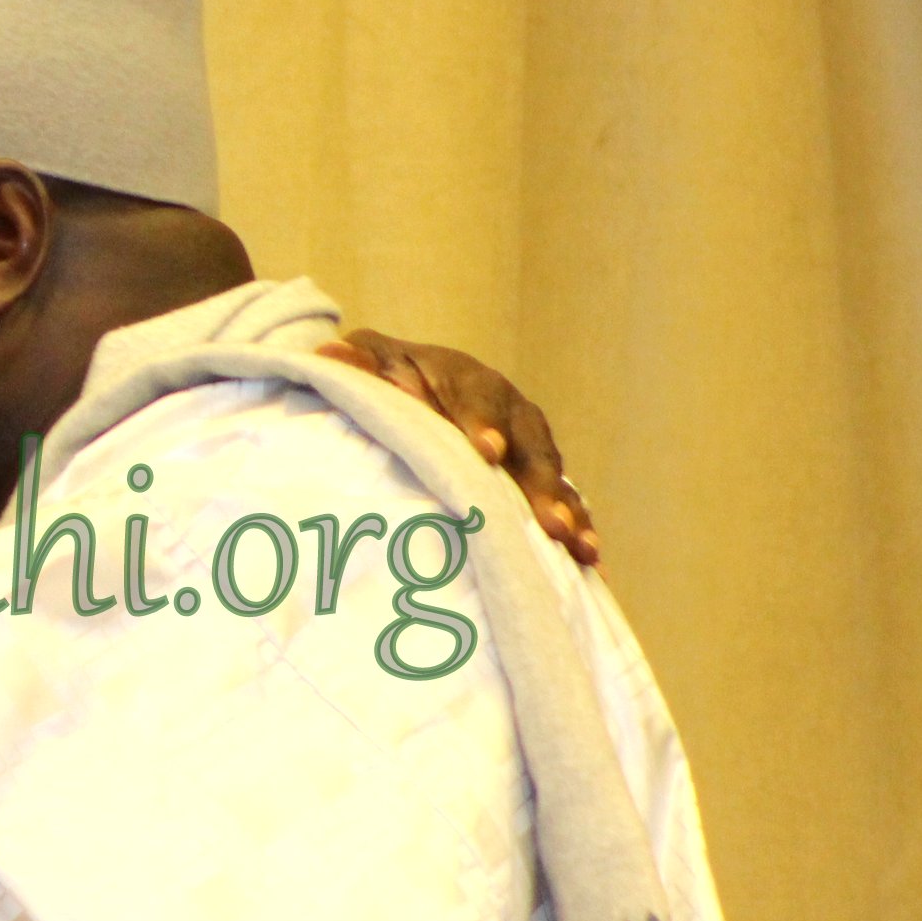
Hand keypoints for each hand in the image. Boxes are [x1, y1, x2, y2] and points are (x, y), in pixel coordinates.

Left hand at [315, 328, 599, 563]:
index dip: (482, 424)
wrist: (419, 378)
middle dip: (538, 486)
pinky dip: (578, 526)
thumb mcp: (372, 360)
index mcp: (469, 379)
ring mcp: (529, 442)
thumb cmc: (391, 373)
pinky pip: (566, 499)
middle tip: (548, 523)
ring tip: (577, 548)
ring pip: (554, 476)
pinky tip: (590, 563)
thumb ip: (358, 363)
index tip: (486, 453)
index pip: (478, 398)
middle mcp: (510, 409)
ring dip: (567, 511)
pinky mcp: (538, 473)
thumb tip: (331, 357)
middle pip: (530, 445)